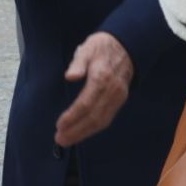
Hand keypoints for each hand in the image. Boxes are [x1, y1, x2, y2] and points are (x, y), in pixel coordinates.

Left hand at [54, 32, 132, 147]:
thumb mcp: (88, 48)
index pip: (86, 103)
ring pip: (101, 121)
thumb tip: (70, 77)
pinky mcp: (120, 100)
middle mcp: (112, 91)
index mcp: (102, 77)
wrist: (126, 46)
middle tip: (60, 139)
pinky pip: (107, 118)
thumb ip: (77, 63)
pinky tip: (82, 132)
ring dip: (84, 133)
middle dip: (76, 131)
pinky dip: (93, 129)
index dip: (72, 116)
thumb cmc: (102, 47)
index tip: (59, 125)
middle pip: (94, 117)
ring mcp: (118, 97)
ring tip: (67, 139)